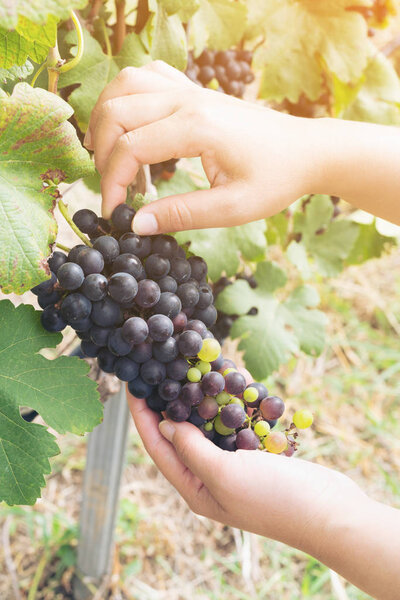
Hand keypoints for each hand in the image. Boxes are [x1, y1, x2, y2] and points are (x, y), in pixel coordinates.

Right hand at [85, 61, 318, 231]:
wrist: (306, 151)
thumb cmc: (276, 179)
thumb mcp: (232, 208)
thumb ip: (182, 215)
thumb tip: (137, 224)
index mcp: (197, 128)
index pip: (130, 148)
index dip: (112, 183)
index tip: (115, 213)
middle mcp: (188, 100)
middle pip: (116, 110)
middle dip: (102, 151)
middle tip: (112, 186)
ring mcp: (191, 89)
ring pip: (125, 84)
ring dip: (107, 116)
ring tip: (110, 152)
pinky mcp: (195, 89)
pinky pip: (148, 76)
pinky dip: (128, 95)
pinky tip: (134, 122)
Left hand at [126, 383, 362, 553]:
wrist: (331, 512)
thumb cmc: (274, 499)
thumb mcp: (224, 474)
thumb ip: (191, 449)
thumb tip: (164, 425)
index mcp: (195, 488)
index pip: (159, 446)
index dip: (143, 416)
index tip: (132, 385)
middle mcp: (211, 475)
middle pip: (182, 432)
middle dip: (172, 400)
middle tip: (162, 368)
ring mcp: (236, 462)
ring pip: (211, 422)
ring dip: (203, 395)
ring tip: (192, 366)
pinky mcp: (257, 451)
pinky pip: (237, 420)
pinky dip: (232, 400)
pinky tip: (229, 377)